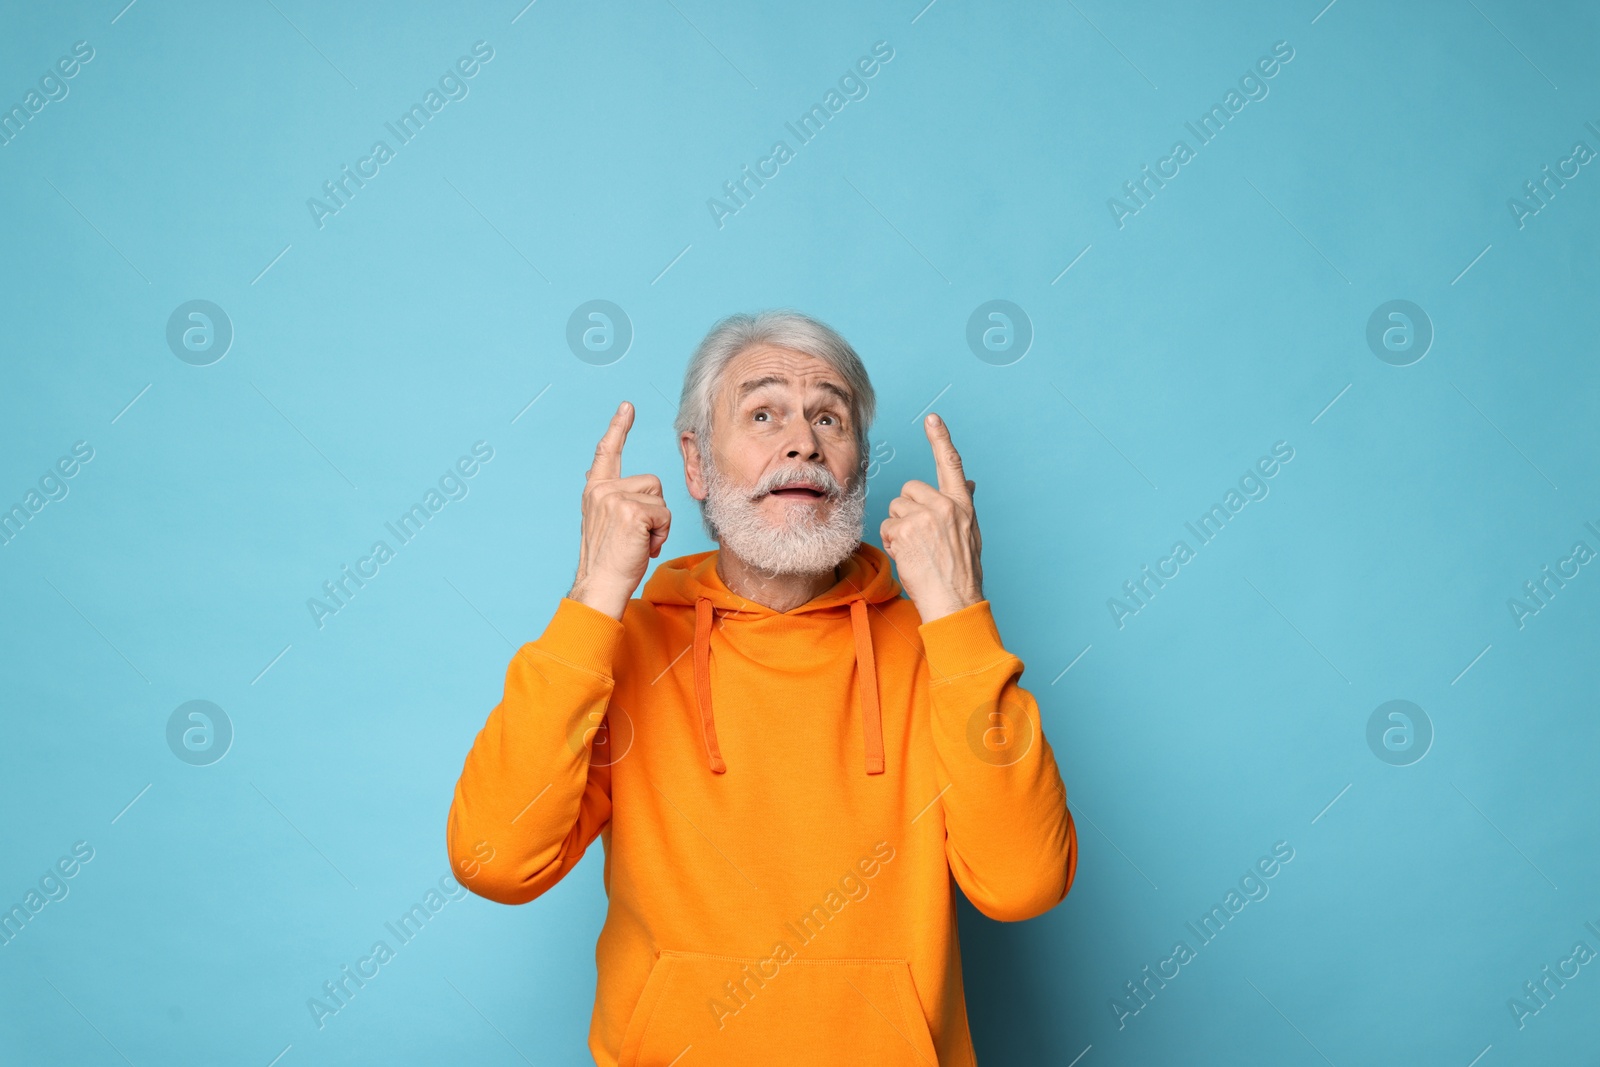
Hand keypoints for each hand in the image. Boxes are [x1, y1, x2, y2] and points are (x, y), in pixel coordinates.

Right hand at [568, 402, 670, 620]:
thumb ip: (608, 497)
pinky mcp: (631, 511)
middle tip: (638, 537)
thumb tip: (600, 476)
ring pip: (660, 498)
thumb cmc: (610, 560)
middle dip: (655, 510)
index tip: (627, 406)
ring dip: (659, 524)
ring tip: (640, 542)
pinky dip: (661, 534)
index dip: (618, 428)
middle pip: (652, 482)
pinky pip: (664, 514)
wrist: (602, 585)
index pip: (607, 452)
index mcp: (595, 490)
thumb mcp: (603, 522)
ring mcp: (614, 498)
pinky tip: (644, 547)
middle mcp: (601, 489)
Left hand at [880, 413, 983, 623]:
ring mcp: (924, 518)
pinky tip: (907, 556)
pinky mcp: (905, 531)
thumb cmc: (960, 572)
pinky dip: (891, 542)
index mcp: (962, 505)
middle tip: (918, 535)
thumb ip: (962, 506)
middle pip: (909, 489)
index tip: (932, 418)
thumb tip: (967, 482)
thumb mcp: (970, 534)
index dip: (941, 439)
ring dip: (897, 527)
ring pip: (894, 507)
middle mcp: (945, 506)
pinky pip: (886, 527)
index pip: (951, 464)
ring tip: (915, 549)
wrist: (953, 602)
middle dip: (906, 509)